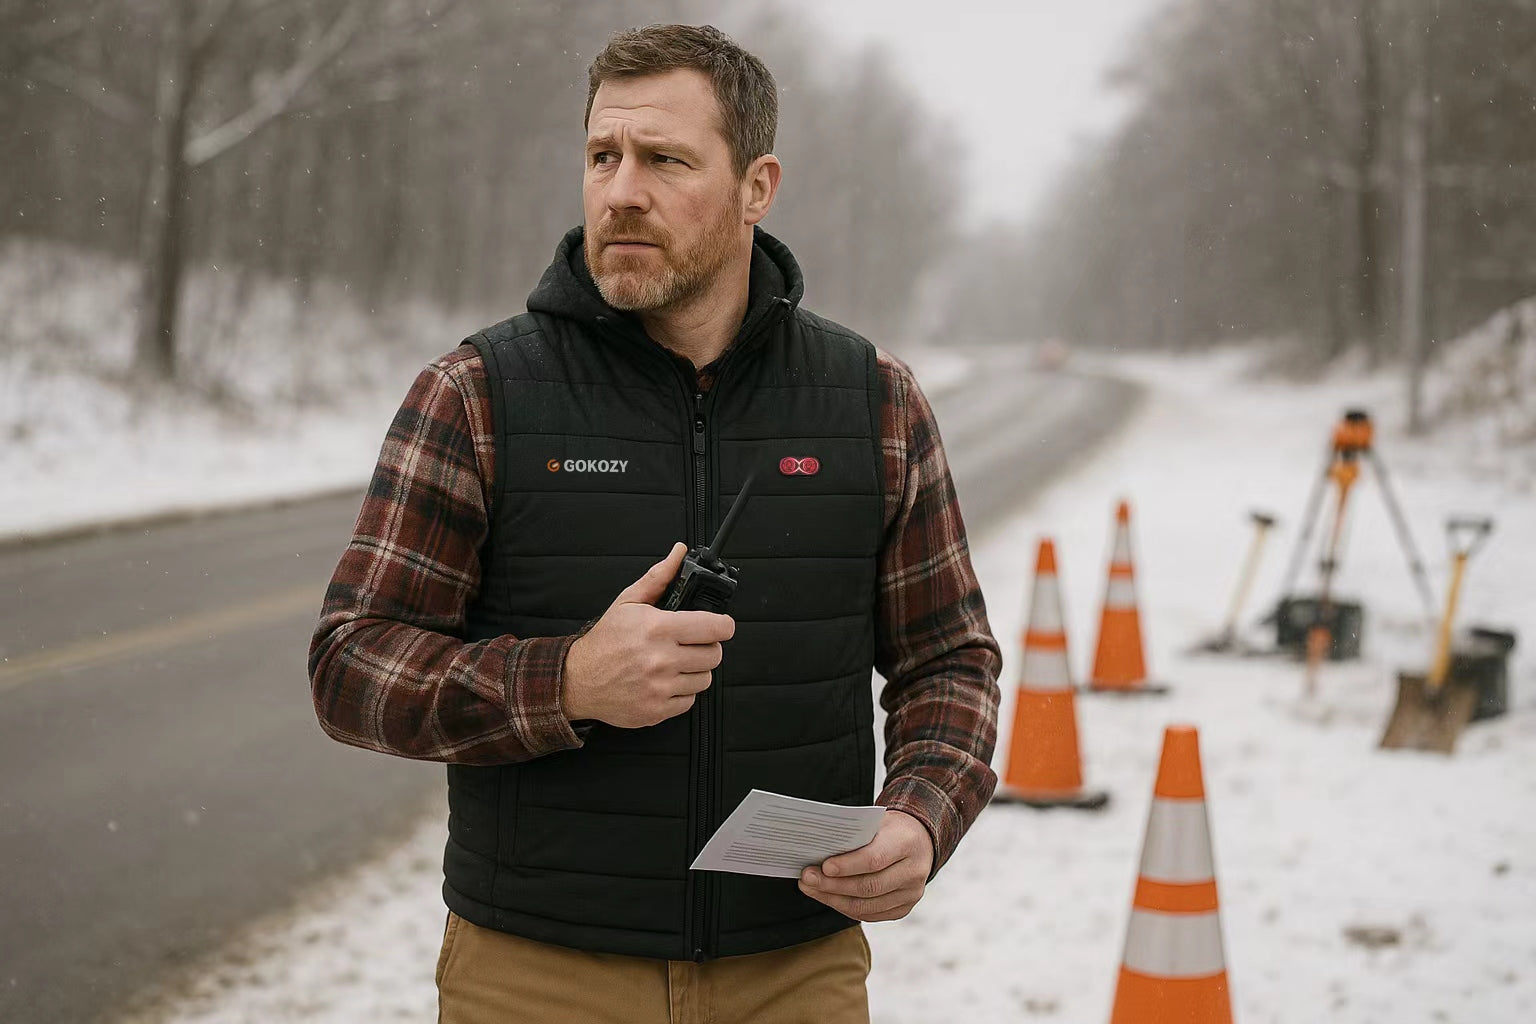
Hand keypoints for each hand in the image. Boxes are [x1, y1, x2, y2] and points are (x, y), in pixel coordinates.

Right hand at [562, 542, 734, 728]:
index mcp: (658, 628)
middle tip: (691, 643)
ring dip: (696, 670)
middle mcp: (661, 659)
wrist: (578, 680)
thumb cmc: (605, 641)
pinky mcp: (657, 710)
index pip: (714, 627)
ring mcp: (660, 687)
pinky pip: (690, 700)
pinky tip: (666, 680)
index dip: (724, 625)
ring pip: (705, 679)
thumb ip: (659, 577)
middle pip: (714, 654)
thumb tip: (679, 553)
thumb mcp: (628, 602)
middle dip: (708, 646)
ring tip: (676, 662)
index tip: (722, 625)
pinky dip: (682, 691)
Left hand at [797, 809, 933, 921]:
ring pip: (867, 906)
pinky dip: (845, 908)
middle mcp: (913, 872)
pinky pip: (870, 914)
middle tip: (807, 878)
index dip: (847, 866)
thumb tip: (818, 854)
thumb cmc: (889, 829)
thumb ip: (854, 837)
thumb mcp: (876, 823)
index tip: (824, 866)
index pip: (875, 859)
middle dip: (833, 885)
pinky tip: (828, 897)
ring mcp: (911, 894)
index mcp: (907, 843)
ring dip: (834, 899)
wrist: (918, 841)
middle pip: (869, 886)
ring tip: (811, 888)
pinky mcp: (904, 909)